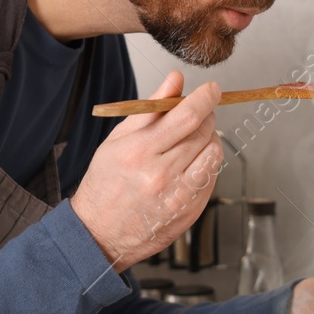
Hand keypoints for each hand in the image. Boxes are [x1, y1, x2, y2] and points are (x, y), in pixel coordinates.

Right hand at [70, 71, 221, 271]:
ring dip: (209, 139)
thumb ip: (150, 108)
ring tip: (191, 141)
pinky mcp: (191, 211)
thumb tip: (175, 80)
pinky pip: (212, 176)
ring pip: (214, 153)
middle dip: (206, 116)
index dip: (205, 98)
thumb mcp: (118, 140)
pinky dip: (206, 163)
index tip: (212, 89)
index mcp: (140, 151)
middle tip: (196, 115)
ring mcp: (179, 196)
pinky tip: (189, 164)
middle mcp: (162, 174)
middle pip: (204, 132)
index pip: (187, 116)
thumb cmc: (106, 183)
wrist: (99, 233)